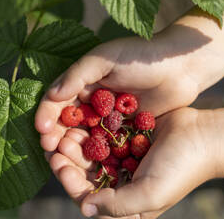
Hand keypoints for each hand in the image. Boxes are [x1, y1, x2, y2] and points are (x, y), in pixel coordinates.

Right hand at [35, 23, 223, 151]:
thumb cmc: (141, 55)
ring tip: (65, 164)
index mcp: (83, 82)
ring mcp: (108, 118)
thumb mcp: (107, 58)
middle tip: (51, 153)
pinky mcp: (125, 131)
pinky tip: (91, 168)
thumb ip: (79, 74)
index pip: (56, 102)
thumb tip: (52, 96)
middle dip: (57, 138)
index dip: (47, 116)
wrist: (180, 66)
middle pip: (67, 124)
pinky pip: (107, 146)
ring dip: (74, 151)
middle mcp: (92, 102)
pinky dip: (97, 156)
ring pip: (84, 138)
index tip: (43, 132)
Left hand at [48, 107, 215, 217]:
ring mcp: (125, 157)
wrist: (205, 136)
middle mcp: (123, 181)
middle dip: (70, 160)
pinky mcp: (129, 137)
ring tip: (65, 130)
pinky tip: (81, 118)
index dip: (70, 182)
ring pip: (93, 152)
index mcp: (127, 203)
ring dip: (78, 143)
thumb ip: (117, 206)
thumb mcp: (150, 195)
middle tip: (56, 144)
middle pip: (87, 173)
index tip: (59, 164)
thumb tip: (86, 208)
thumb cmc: (181, 169)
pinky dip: (92, 128)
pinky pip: (105, 134)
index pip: (89, 197)